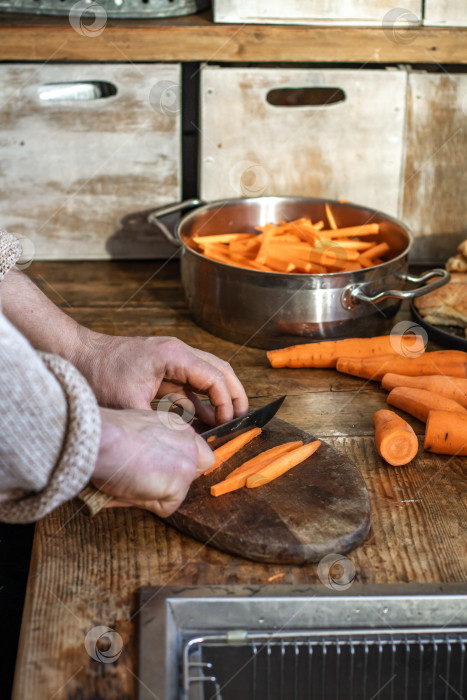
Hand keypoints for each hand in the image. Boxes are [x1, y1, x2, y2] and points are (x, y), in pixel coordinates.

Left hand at [73, 331, 247, 424]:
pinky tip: (203, 420)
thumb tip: (181, 444)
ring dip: (218, 397)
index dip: (225, 401)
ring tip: (227, 422)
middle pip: (219, 369)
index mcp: (175, 355)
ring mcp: (172, 360)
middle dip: (233, 395)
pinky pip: (190, 384)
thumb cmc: (100, 374)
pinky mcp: (163, 369)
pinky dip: (200, 400)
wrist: (77, 354)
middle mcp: (178, 353)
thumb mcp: (129, 403)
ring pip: (208, 375)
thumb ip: (159, 422)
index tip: (227, 423)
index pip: (214, 376)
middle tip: (241, 419)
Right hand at [93, 407, 214, 516]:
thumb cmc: (106, 435)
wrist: (101, 439)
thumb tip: (148, 464)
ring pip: (179, 491)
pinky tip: (132, 487)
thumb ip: (152, 442)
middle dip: (173, 480)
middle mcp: (187, 440)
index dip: (172, 464)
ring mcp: (187, 462)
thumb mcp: (136, 428)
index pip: (191, 450)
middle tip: (144, 477)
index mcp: (175, 424)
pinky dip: (146, 504)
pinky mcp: (179, 484)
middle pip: (194, 471)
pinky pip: (166, 506)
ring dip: (155, 493)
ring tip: (131, 479)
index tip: (150, 467)